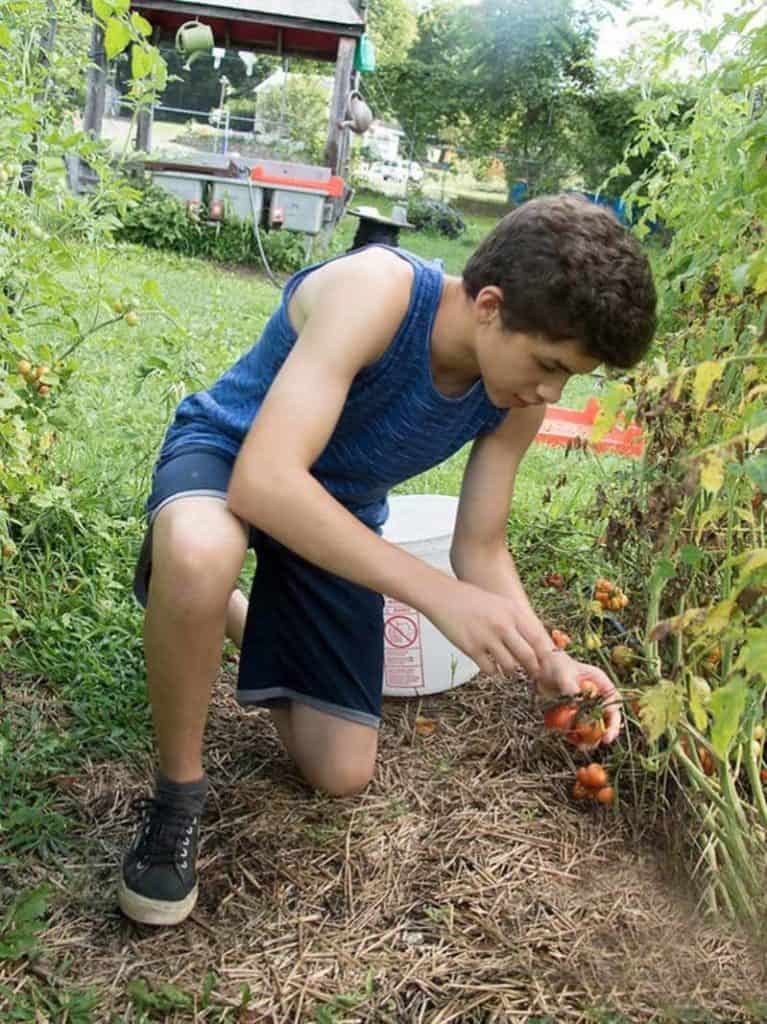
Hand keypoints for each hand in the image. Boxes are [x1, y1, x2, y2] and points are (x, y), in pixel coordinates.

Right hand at [425, 579, 540, 679]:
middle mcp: (503, 625)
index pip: (539, 639)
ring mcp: (487, 638)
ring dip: (511, 670)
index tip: (548, 663)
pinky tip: (489, 664)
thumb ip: (518, 621)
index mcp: (513, 612)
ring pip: (510, 667)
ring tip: (507, 666)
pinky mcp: (472, 649)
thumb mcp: (501, 604)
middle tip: (533, 673)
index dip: (546, 655)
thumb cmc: (472, 600)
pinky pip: (490, 670)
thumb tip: (535, 642)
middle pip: (528, 657)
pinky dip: (492, 671)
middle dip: (533, 669)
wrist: (443, 596)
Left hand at [536, 652, 622, 746]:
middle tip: (602, 741)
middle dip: (607, 732)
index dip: (613, 719)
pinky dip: (577, 736)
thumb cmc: (556, 665)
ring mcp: (586, 706)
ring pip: (594, 726)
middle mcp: (597, 697)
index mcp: (601, 684)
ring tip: (584, 747)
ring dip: (591, 738)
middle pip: (608, 718)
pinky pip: (580, 728)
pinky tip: (572, 741)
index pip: (614, 703)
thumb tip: (576, 705)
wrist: (541, 667)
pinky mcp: (575, 714)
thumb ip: (571, 689)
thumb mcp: (565, 674)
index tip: (608, 732)